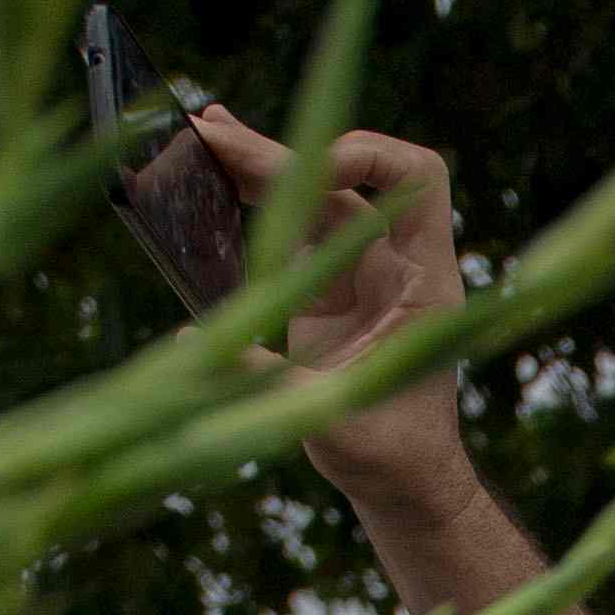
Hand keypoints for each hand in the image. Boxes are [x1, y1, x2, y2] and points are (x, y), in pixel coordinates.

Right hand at [191, 110, 470, 500]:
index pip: (418, 180)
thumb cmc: (393, 456)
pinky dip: (250, 198)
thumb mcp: (335, 422)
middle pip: (337, 179)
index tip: (316, 168)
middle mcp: (392, 262)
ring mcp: (356, 271)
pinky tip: (210, 170)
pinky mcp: (322, 289)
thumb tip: (192, 347)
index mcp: (422, 280)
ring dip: (254, 164)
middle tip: (205, 133)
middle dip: (274, 153)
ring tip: (197, 135)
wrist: (405, 481)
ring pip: (305, 196)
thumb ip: (271, 382)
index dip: (370, 157)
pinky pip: (285, 228)